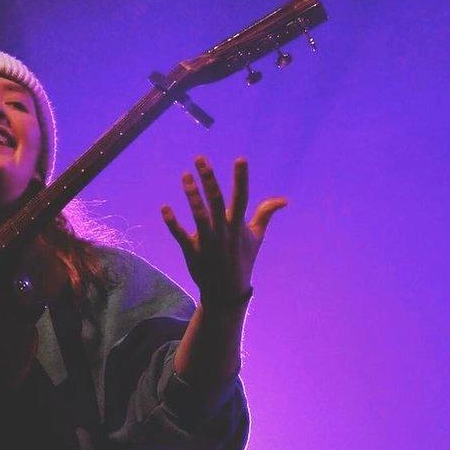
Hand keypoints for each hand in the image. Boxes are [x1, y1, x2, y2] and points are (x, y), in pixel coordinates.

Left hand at [162, 156, 286, 308]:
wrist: (227, 291)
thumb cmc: (242, 259)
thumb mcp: (256, 237)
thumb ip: (266, 214)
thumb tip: (284, 200)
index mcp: (238, 225)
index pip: (242, 197)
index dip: (241, 179)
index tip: (240, 159)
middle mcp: (224, 232)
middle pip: (217, 202)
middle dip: (209, 180)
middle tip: (200, 159)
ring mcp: (208, 242)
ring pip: (200, 216)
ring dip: (192, 196)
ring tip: (185, 176)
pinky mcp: (193, 252)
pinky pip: (181, 235)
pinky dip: (173, 223)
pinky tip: (165, 208)